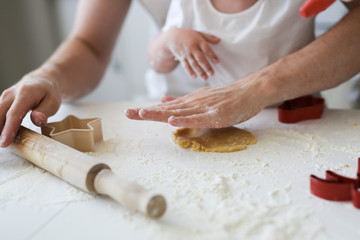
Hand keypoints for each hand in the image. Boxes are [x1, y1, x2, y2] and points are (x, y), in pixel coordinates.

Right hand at [0, 75, 60, 146]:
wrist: (42, 82)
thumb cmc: (48, 94)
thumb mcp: (53, 102)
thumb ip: (45, 111)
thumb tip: (38, 120)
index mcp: (25, 94)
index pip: (14, 114)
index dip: (8, 129)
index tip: (4, 142)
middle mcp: (10, 94)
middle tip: (1, 146)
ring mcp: (4, 97)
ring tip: (0, 142)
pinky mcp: (2, 102)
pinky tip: (0, 135)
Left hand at [125, 75, 267, 127]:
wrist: (250, 90)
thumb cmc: (228, 98)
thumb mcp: (202, 98)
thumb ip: (183, 102)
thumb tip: (163, 101)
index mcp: (190, 101)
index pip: (165, 107)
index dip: (147, 110)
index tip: (130, 113)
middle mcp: (193, 103)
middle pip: (166, 109)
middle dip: (146, 112)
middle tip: (127, 113)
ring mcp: (204, 108)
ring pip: (179, 112)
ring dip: (160, 113)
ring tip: (142, 114)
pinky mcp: (216, 115)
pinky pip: (198, 118)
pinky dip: (185, 119)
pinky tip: (172, 121)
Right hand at [165, 28, 219, 79]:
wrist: (172, 37)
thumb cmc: (188, 35)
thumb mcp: (198, 33)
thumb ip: (209, 37)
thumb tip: (219, 40)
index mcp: (198, 41)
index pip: (206, 49)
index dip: (212, 55)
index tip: (217, 62)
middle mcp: (192, 48)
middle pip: (200, 58)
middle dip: (206, 66)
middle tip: (212, 73)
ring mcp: (186, 54)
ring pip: (193, 64)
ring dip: (199, 71)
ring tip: (205, 77)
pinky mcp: (181, 58)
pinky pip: (186, 66)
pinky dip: (190, 72)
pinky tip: (194, 77)